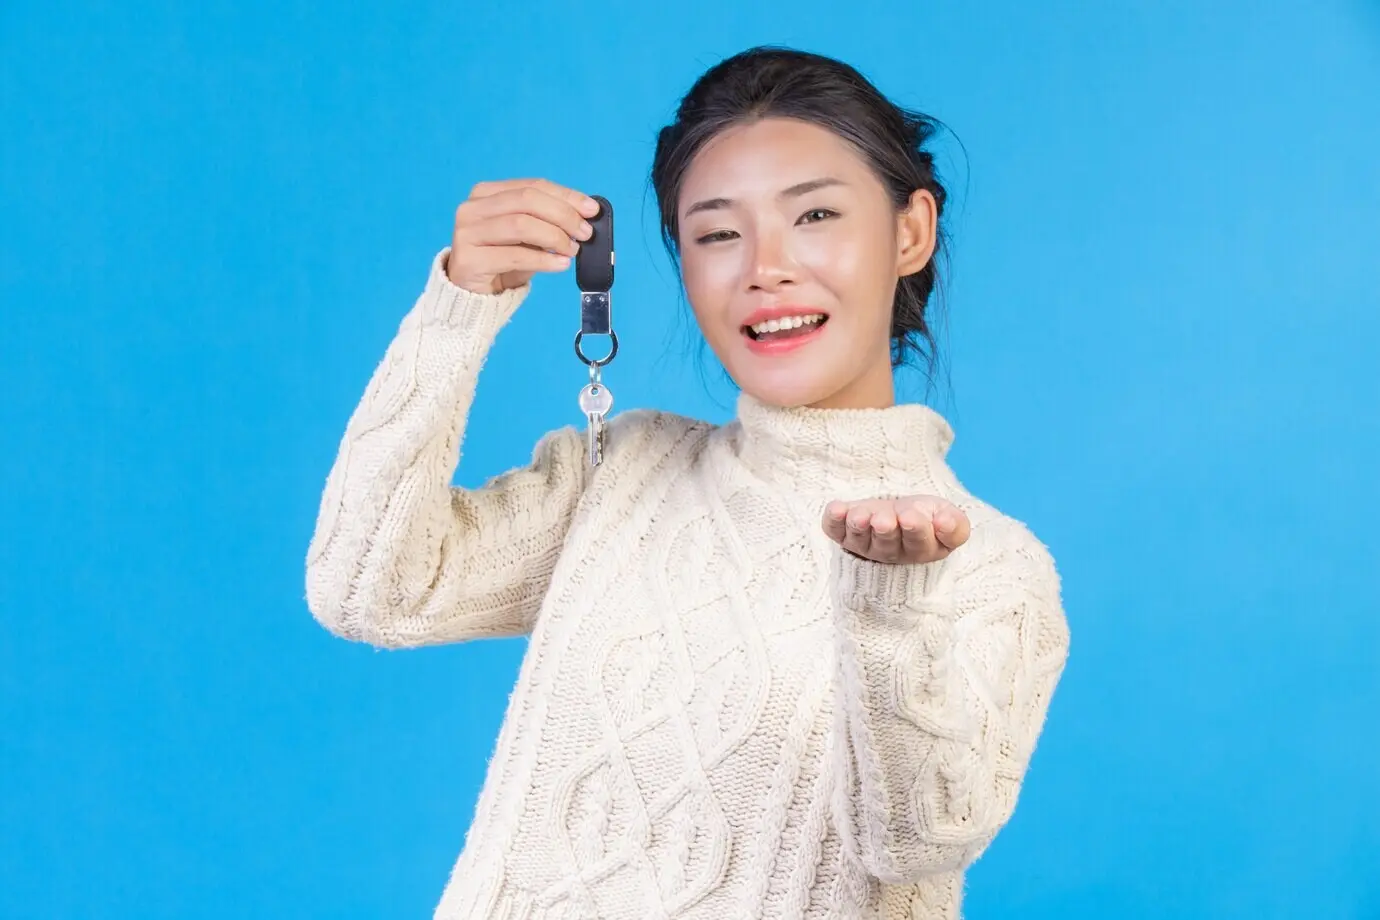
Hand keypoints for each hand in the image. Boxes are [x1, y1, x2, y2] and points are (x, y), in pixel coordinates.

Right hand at [447, 178, 601, 293]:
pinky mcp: (468, 260)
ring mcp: (467, 233)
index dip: (566, 196)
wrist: (473, 294)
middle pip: (527, 201)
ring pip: (521, 224)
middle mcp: (472, 208)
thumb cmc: (502, 260)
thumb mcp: (527, 236)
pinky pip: (514, 256)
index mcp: (486, 193)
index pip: (532, 186)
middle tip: (585, 233)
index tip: (591, 210)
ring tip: (572, 250)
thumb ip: (547, 220)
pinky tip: (560, 265)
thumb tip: (585, 214)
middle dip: (563, 215)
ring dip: (554, 237)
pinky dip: (543, 260)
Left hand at [822, 495, 970, 564]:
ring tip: (860, 516)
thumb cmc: (927, 516)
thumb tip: (945, 523)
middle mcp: (891, 551)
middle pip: (887, 543)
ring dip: (859, 525)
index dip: (916, 530)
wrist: (900, 512)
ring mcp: (865, 543)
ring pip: (861, 537)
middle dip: (885, 529)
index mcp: (922, 548)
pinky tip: (836, 509)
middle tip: (884, 520)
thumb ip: (954, 524)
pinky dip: (833, 520)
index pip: (919, 543)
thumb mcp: (948, 517)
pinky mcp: (844, 533)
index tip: (911, 516)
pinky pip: (835, 530)